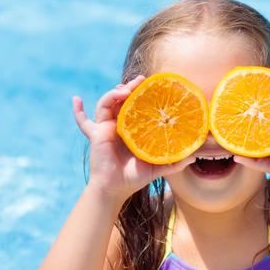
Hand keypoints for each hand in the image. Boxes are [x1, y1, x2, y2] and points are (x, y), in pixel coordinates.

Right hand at [73, 76, 195, 202]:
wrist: (116, 189)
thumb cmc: (134, 177)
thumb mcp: (157, 167)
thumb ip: (174, 162)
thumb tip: (194, 157)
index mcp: (133, 128)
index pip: (137, 105)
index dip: (142, 93)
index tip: (152, 84)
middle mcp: (119, 124)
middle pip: (122, 99)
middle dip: (130, 87)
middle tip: (140, 80)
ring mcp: (106, 128)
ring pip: (107, 103)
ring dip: (113, 93)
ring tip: (124, 90)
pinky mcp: (97, 134)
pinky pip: (83, 122)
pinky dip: (78, 111)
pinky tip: (75, 99)